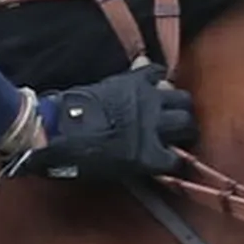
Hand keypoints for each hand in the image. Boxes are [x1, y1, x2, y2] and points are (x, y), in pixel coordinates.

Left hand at [2, 63, 195, 184]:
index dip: (176, 161)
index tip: (173, 160)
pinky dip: (158, 77)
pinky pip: (156, 72)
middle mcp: (154, 126)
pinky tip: (154, 83)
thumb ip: (137, 164)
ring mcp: (146, 100)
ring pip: (182, 99)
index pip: (177, 160)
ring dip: (180, 105)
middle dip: (187, 129)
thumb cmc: (78, 159)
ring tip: (172, 109)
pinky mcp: (133, 80)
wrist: (56, 129)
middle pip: (187, 124)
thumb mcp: (113, 171)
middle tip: (181, 132)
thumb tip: (150, 159)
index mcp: (148, 156)